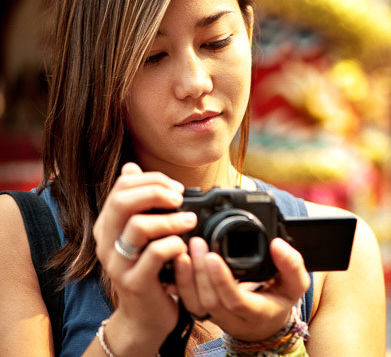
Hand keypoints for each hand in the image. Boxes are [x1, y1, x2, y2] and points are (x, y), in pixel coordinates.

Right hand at [93, 162, 195, 341]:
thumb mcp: (142, 234)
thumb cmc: (149, 269)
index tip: (176, 188)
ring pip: (138, 227)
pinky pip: (155, 254)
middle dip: (157, 192)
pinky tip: (184, 247)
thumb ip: (138, 203)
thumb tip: (130, 168)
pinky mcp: (135, 282)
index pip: (121, 187)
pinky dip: (174, 244)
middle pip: (123, 201)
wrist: (145, 316)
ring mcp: (118, 263)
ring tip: (190, 220)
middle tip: (180, 198)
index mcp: (108, 225)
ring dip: (170, 219)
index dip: (151, 180)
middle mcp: (106, 242)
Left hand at [174, 236, 310, 340]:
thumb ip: (291, 265)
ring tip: (185, 250)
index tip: (213, 256)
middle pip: (210, 301)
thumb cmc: (280, 299)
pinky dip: (180, 283)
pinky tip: (178, 263)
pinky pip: (187, 301)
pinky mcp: (204, 311)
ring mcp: (216, 317)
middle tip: (197, 243)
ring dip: (186, 277)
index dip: (222, 281)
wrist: (266, 323)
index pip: (235, 301)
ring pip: (194, 303)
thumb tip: (278, 244)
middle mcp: (233, 319)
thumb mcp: (296, 284)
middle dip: (200, 272)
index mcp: (257, 312)